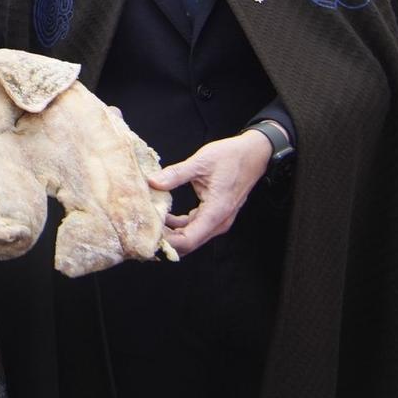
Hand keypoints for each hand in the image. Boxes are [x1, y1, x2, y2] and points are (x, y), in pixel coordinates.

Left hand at [148, 131, 271, 255]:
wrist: (254, 153)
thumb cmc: (232, 157)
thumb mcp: (201, 162)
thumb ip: (176, 174)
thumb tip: (152, 182)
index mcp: (216, 212)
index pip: (188, 240)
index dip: (167, 242)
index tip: (149, 235)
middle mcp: (219, 222)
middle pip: (188, 244)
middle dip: (166, 242)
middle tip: (144, 232)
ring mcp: (218, 220)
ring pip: (191, 238)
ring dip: (171, 235)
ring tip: (151, 225)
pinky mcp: (215, 215)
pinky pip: (194, 228)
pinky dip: (179, 227)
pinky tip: (165, 217)